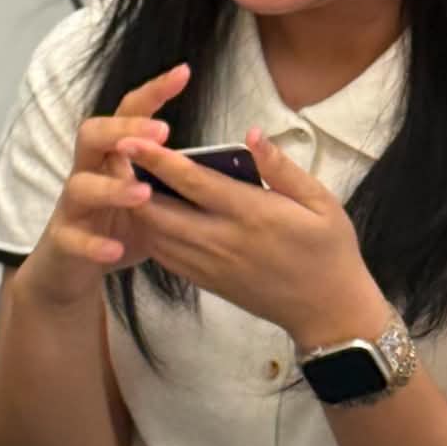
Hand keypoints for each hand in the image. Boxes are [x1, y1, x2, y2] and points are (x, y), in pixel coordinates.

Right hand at [19, 64, 190, 307]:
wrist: (69, 266)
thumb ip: (177, 176)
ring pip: (80, 186)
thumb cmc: (120, 225)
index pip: (127, 113)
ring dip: (112, 188)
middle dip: (123, 128)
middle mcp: (87, 172)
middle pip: (92, 134)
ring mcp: (72, 207)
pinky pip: (73, 239)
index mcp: (111, 156)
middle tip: (163, 131)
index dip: (153, 92)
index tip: (184, 73)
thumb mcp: (152, 197)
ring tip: (143, 193)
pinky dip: (94, 244)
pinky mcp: (63, 241)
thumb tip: (238, 160)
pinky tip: (116, 250)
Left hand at [119, 128, 386, 344]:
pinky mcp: (205, 282)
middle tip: (118, 157)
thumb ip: (281, 168)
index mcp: (251, 214)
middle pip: (160, 210)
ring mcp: (210, 265)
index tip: (132, 139)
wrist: (327, 311)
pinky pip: (165, 256)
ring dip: (136, 207)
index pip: (192, 182)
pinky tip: (147, 214)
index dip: (157, 160)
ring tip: (126, 180)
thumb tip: (251, 134)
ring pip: (156, 234)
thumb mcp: (320, 202)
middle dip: (132, 183)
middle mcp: (222, 240)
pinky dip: (150, 233)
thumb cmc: (329, 250)